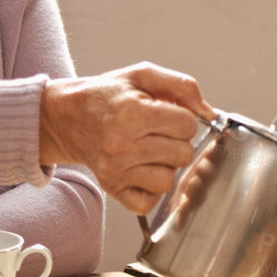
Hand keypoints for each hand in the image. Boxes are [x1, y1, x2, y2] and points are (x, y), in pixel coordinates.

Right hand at [38, 62, 212, 214]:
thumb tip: (209, 112)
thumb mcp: (142, 75)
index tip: (168, 114)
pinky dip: (150, 189)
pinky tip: (141, 169)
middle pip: (183, 154)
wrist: (67, 116)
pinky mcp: (111, 188)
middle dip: (177, 141)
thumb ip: (181, 86)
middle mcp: (122, 144)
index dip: (183, 118)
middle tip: (158, 131)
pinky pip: (148, 202)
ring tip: (148, 149)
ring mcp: (116, 170)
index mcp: (132, 112)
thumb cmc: (107, 95)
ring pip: (169, 180)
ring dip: (165, 165)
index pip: (187, 124)